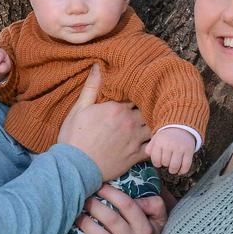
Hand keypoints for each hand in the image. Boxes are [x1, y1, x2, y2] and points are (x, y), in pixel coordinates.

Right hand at [58, 64, 150, 179]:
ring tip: (157, 119)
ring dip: (156, 122)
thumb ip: (91, 87)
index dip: (138, 90)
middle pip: (149, 108)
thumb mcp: (79, 109)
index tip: (140, 88)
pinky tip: (158, 141)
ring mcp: (135, 139)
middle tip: (152, 102)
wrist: (75, 168)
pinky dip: (158, 144)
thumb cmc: (74, 137)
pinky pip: (155, 148)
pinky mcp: (136, 156)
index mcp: (116, 107)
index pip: (136, 93)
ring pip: (155, 126)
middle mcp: (129, 121)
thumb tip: (98, 66)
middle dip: (150, 104)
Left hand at [72, 184, 166, 233]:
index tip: (99, 185)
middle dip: (94, 205)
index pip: (127, 205)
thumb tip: (136, 197)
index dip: (111, 193)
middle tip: (84, 197)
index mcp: (145, 228)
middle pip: (112, 220)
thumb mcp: (158, 220)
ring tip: (77, 214)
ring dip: (86, 224)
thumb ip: (153, 204)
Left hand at [145, 127, 195, 174]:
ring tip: (172, 168)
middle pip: (165, 163)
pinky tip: (180, 170)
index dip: (157, 164)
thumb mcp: (156, 138)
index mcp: (159, 141)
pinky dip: (182, 171)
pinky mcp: (189, 151)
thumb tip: (148, 155)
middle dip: (165, 165)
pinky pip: (186, 166)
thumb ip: (150, 147)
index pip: (156, 160)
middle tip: (167, 162)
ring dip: (173, 170)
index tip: (159, 162)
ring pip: (175, 166)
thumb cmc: (166, 136)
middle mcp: (169, 144)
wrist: (181, 127)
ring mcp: (180, 148)